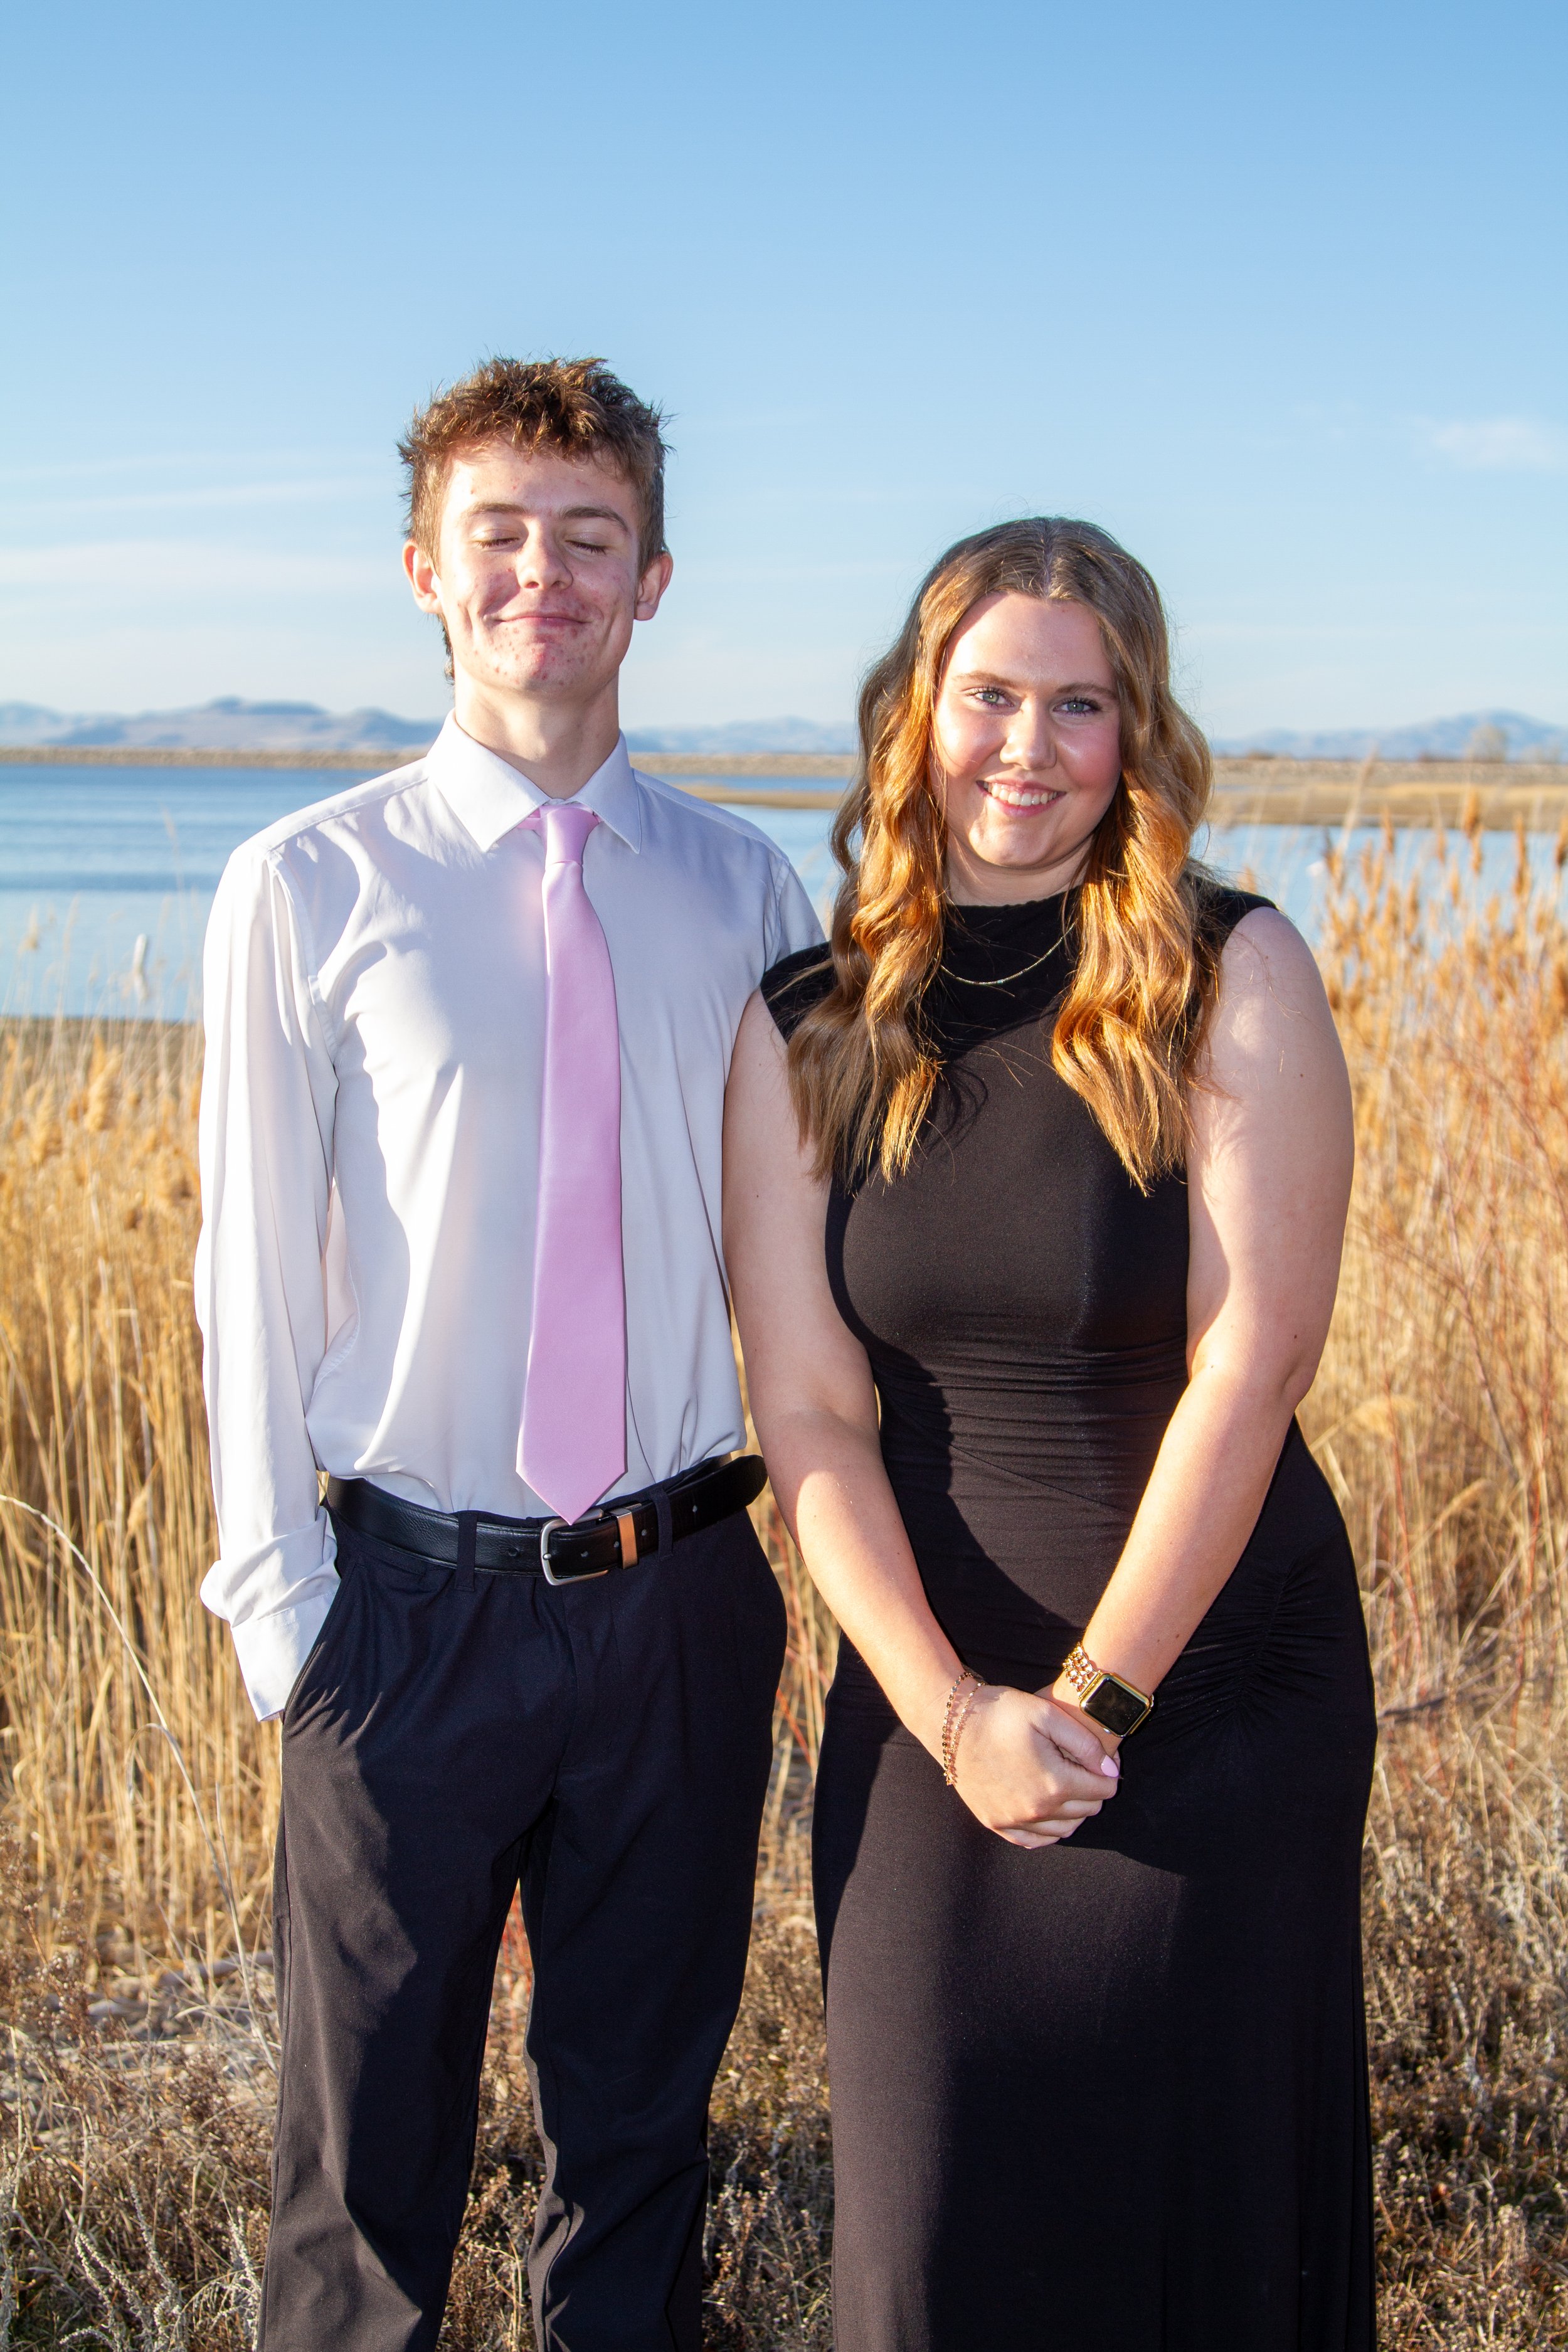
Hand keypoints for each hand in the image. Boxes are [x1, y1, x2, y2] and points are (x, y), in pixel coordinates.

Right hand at [951, 1685, 1120, 1850]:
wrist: (952, 1723)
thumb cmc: (1000, 1713)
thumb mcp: (1047, 1713)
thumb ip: (1086, 1743)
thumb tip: (1110, 1771)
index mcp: (1054, 1783)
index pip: (1103, 1791)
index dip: (1106, 1773)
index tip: (1097, 1759)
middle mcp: (1036, 1810)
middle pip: (1086, 1811)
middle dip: (1090, 1790)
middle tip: (1079, 1767)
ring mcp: (1014, 1820)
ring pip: (1064, 1829)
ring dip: (1072, 1810)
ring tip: (1063, 1783)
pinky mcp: (996, 1823)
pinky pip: (1035, 1840)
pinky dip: (1048, 1828)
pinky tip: (1046, 1808)